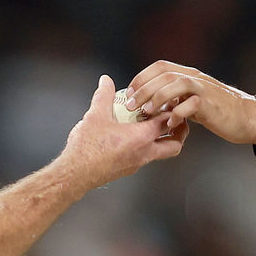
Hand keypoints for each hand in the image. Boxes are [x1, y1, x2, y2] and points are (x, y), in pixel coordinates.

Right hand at [60, 75, 185, 189]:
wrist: (76, 174)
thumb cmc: (87, 148)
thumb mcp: (95, 115)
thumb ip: (104, 95)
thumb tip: (106, 81)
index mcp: (142, 137)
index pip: (168, 121)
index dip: (172, 108)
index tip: (170, 100)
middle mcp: (145, 152)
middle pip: (174, 144)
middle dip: (179, 131)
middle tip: (175, 118)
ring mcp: (137, 163)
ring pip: (161, 152)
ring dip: (162, 138)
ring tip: (154, 124)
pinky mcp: (128, 169)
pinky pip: (146, 156)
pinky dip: (147, 145)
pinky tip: (133, 135)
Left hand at [127, 60, 255, 144]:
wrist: (248, 117)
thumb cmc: (218, 111)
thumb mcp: (193, 99)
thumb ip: (176, 98)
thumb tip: (152, 103)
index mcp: (189, 74)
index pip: (160, 67)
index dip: (142, 77)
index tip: (129, 92)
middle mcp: (195, 78)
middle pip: (164, 74)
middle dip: (143, 89)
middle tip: (131, 105)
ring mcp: (204, 89)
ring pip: (176, 83)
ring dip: (157, 97)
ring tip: (146, 112)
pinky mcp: (211, 104)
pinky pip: (191, 104)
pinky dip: (178, 113)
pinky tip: (171, 123)